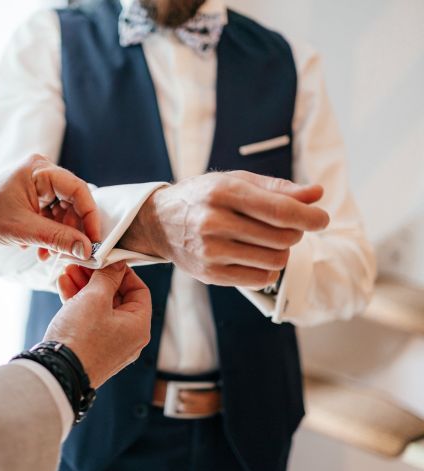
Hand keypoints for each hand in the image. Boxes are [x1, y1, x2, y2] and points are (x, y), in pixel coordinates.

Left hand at [0, 155, 100, 259]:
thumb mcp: (23, 230)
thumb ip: (58, 238)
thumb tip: (86, 249)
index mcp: (39, 169)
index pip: (79, 190)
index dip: (90, 216)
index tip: (94, 240)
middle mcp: (41, 172)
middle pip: (73, 202)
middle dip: (73, 230)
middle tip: (72, 252)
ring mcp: (38, 184)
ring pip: (64, 211)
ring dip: (60, 235)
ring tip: (48, 254)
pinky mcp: (33, 196)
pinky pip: (53, 215)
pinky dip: (50, 233)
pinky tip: (39, 248)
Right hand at [44, 262, 151, 388]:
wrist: (56, 372)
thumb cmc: (80, 337)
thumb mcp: (95, 298)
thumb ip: (107, 276)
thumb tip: (116, 263)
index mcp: (138, 327)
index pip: (139, 290)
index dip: (123, 272)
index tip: (106, 260)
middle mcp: (128, 338)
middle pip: (117, 298)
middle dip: (97, 278)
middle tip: (83, 264)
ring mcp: (109, 345)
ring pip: (100, 308)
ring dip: (85, 287)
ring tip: (68, 271)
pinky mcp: (90, 348)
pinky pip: (89, 320)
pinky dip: (78, 303)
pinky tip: (64, 287)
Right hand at [120, 170, 329, 287]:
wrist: (160, 223)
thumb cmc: (203, 197)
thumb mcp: (235, 181)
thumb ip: (277, 188)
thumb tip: (317, 194)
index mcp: (222, 192)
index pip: (280, 210)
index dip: (309, 217)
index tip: (322, 219)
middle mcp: (213, 222)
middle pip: (282, 237)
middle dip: (294, 232)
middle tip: (286, 226)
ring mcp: (210, 251)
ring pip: (275, 260)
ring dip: (282, 251)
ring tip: (268, 241)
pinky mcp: (209, 274)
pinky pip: (260, 278)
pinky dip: (268, 268)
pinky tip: (256, 256)